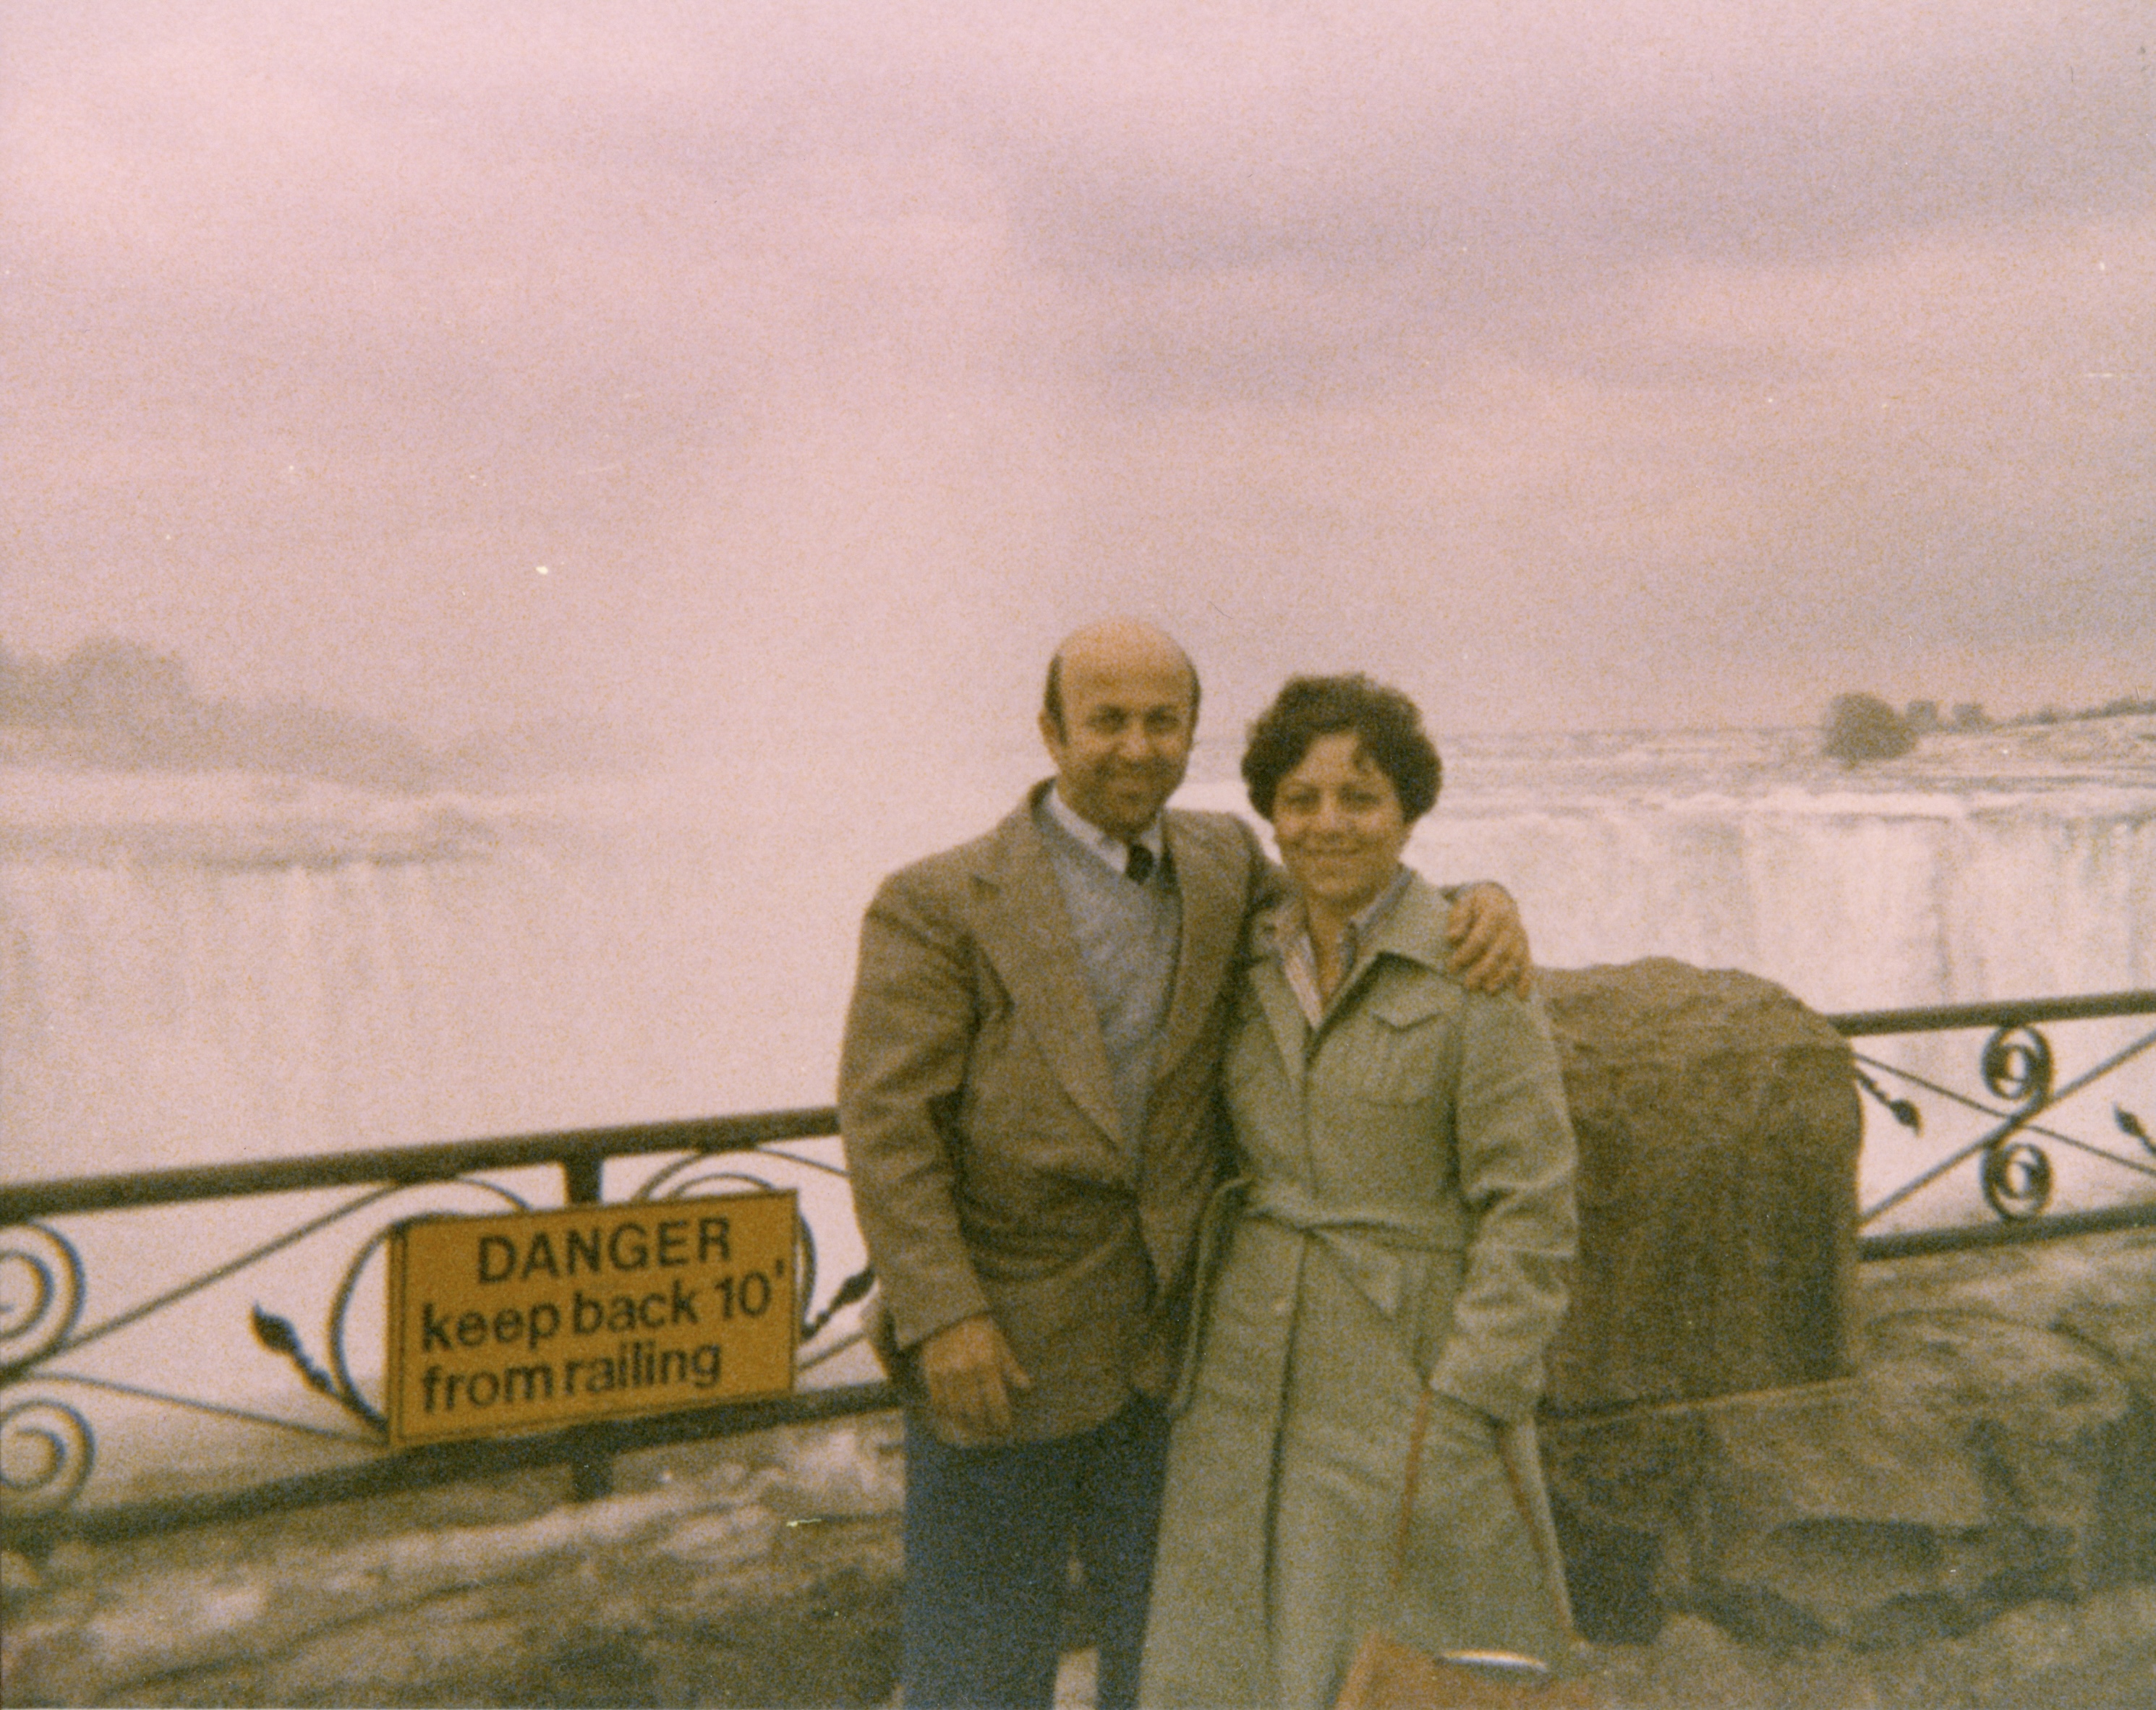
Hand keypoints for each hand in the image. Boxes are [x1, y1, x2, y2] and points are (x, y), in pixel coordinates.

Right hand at [917, 1314, 1031, 1443]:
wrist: (948, 1312)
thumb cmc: (979, 1328)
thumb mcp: (999, 1343)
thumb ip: (1011, 1366)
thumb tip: (1026, 1387)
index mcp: (987, 1364)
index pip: (997, 1402)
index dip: (1001, 1420)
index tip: (1004, 1428)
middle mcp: (966, 1371)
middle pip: (976, 1411)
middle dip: (984, 1426)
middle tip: (988, 1432)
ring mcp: (947, 1373)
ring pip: (956, 1410)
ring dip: (965, 1424)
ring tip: (972, 1428)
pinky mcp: (931, 1373)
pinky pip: (938, 1401)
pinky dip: (945, 1413)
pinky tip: (952, 1417)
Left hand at [1445, 883, 1532, 997]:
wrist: (1497, 896)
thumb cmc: (1475, 904)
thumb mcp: (1463, 904)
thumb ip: (1459, 919)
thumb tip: (1452, 937)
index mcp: (1494, 913)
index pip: (1480, 938)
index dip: (1465, 953)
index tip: (1451, 967)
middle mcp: (1511, 925)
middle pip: (1498, 951)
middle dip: (1483, 970)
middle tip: (1468, 985)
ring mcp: (1520, 936)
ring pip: (1514, 959)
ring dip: (1503, 977)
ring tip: (1488, 990)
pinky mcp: (1526, 946)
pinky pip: (1529, 963)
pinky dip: (1526, 980)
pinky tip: (1521, 995)